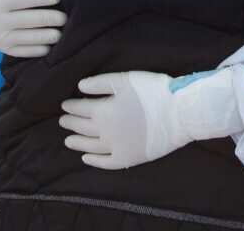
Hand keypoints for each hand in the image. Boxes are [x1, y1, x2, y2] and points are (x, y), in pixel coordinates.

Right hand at [0, 0, 64, 57]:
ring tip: (62, 32)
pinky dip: (39, 50)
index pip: (25, 0)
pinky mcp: (4, 48)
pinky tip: (51, 45)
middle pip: (30, 21)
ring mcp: (0, 37)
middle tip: (65, 17)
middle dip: (50, 19)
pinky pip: (24, 52)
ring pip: (29, 38)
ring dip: (48, 36)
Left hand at [60, 68, 242, 170]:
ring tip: (68, 140)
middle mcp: (105, 132)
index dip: (71, 106)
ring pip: (90, 146)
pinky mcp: (128, 158)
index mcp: (103, 111)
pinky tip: (86, 158)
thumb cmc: (153, 92)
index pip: (81, 108)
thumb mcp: (125, 79)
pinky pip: (106, 162)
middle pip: (82, 127)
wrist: (180, 113)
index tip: (64, 105)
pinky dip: (94, 161)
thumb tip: (80, 87)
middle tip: (63, 121)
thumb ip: (100, 83)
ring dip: (77, 142)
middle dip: (71, 123)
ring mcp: (116, 147)